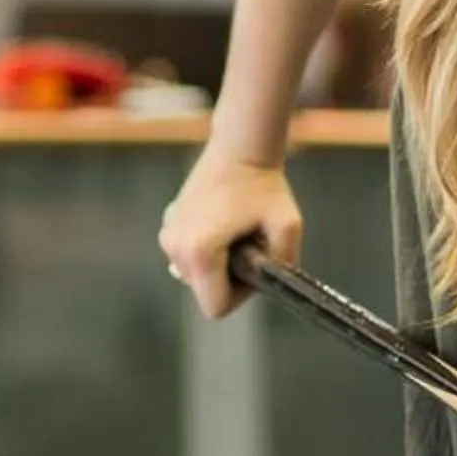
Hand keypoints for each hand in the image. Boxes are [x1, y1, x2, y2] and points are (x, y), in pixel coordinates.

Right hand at [157, 149, 303, 319]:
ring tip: (237, 232)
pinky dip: (209, 250)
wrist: (239, 148)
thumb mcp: (288, 227)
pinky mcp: (168, 226)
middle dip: (231, 279)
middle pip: (206, 292)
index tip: (256, 268)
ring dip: (220, 265)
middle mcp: (175, 248)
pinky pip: (190, 256)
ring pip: (197, 276)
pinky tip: (224, 223)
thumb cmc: (264, 185)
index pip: (216, 306)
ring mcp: (168, 237)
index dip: (241, 297)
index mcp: (200, 252)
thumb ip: (284, 264)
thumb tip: (274, 284)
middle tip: (251, 246)